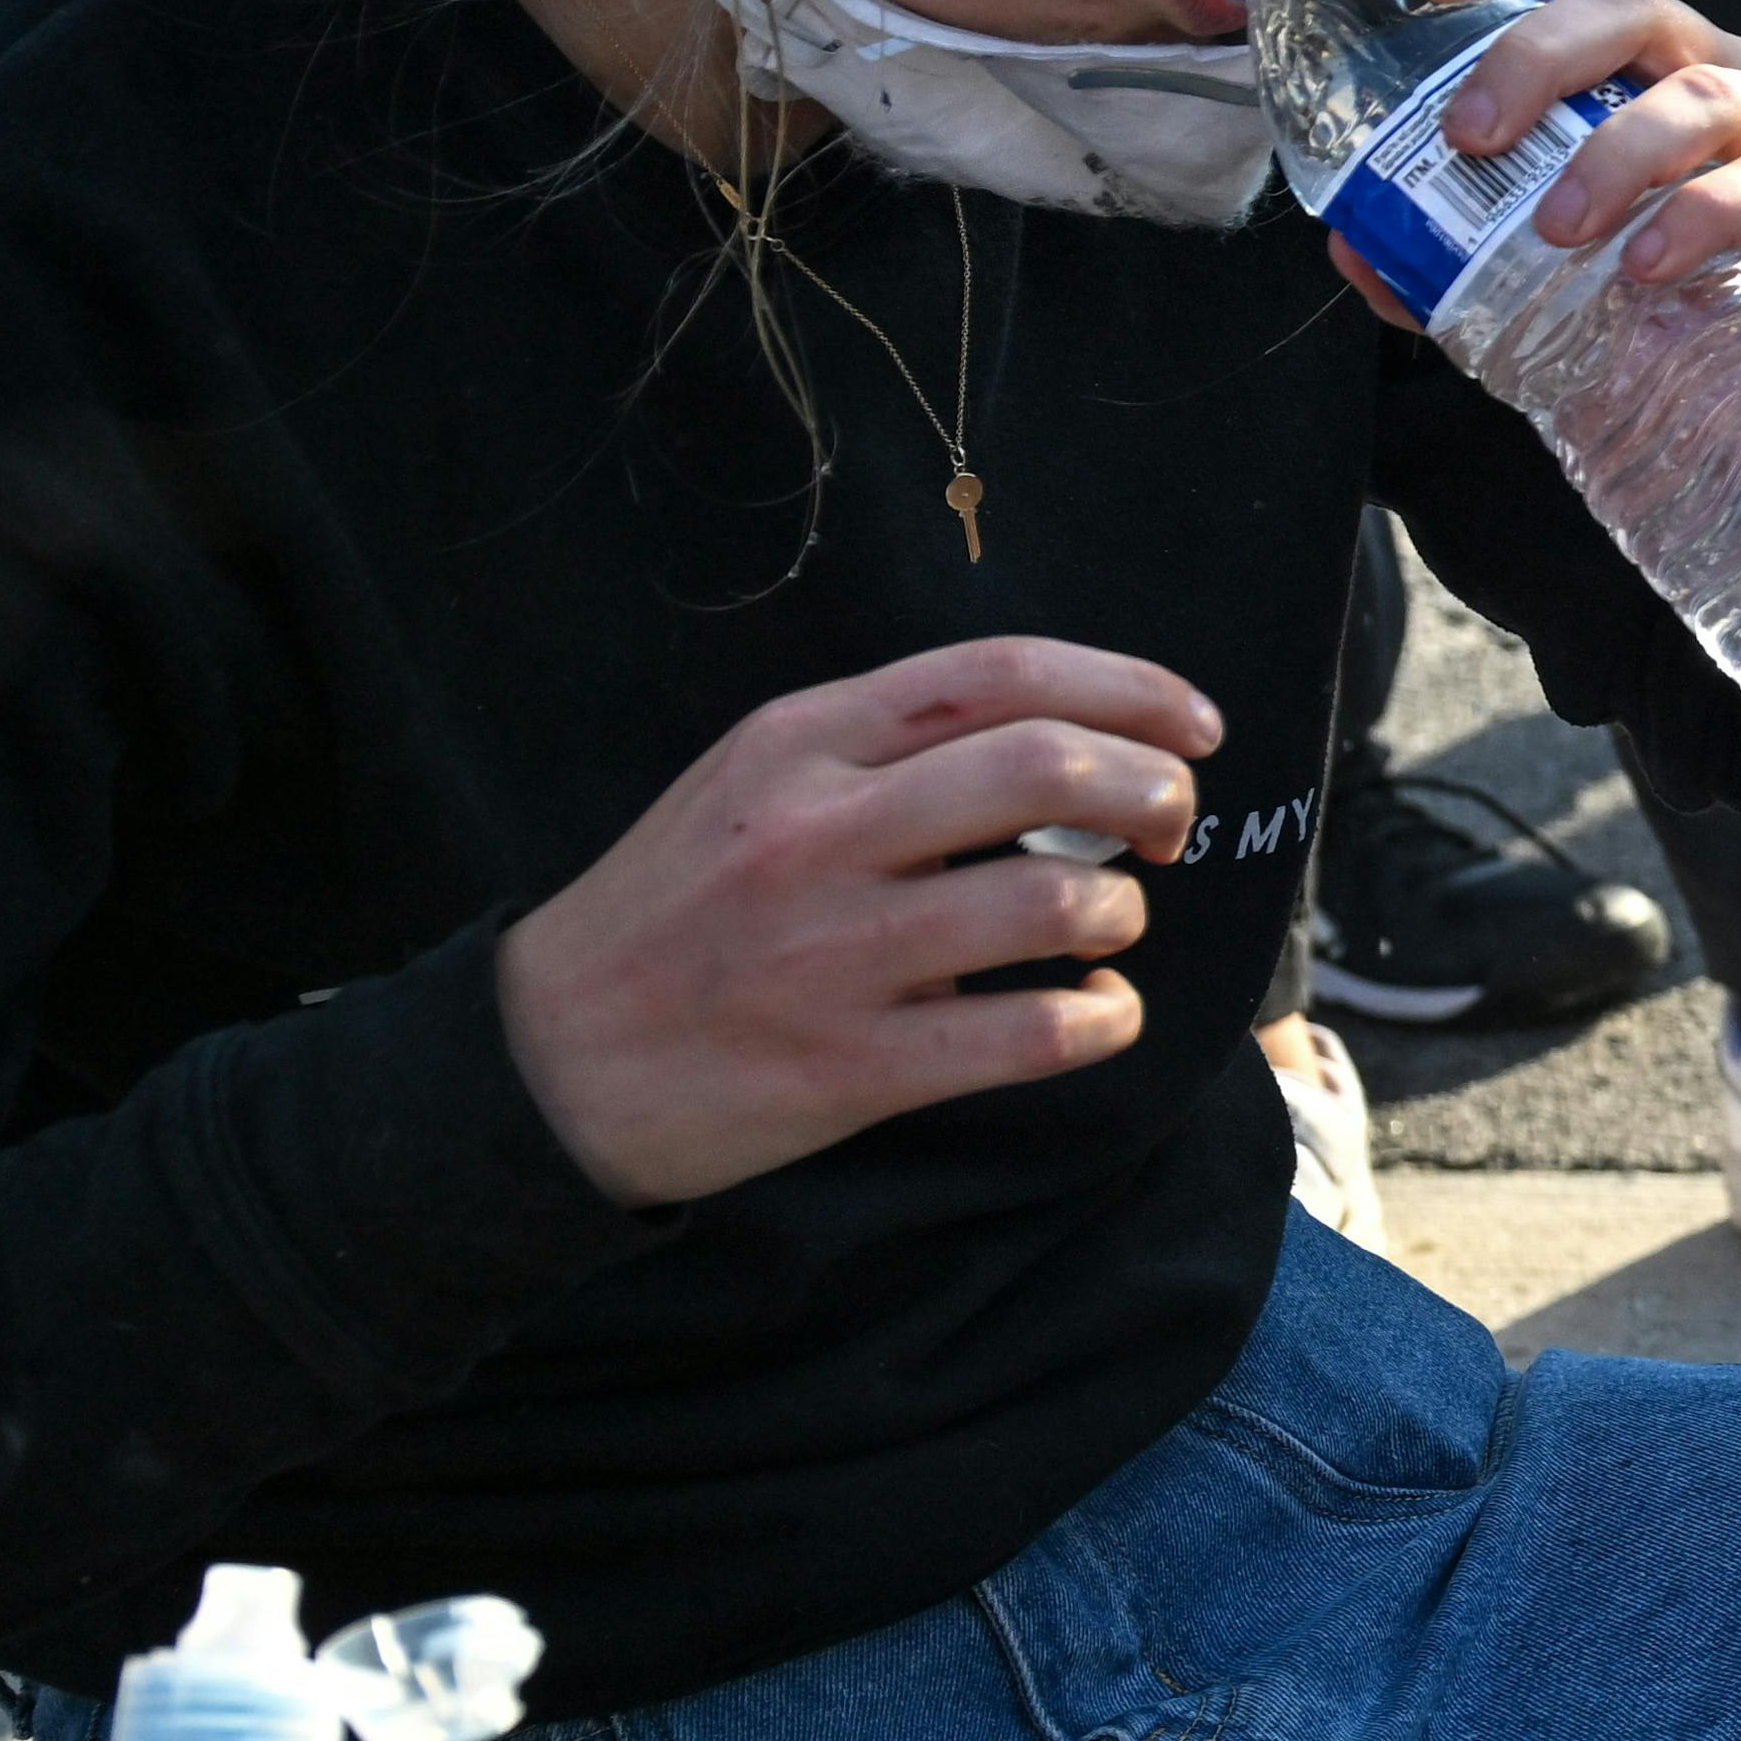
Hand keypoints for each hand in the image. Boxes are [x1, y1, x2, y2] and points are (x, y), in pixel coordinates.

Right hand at [495, 640, 1225, 1206]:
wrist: (543, 1060)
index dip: (1130, 690)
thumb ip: (886, 749)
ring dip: (1121, 914)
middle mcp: (816, 834)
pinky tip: (1094, 1012)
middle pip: (1051, 768)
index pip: (1002, 675)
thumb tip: (1070, 733)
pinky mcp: (853, 1065)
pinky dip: (1103, 1019)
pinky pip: (1037, 1032)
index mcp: (798, 746)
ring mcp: (833, 953)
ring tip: (1102, 928)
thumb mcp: (751, 786)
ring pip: (1059, 902)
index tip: (1197, 727)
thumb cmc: (677, 912)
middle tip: (1169, 829)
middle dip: (1155, 792)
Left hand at [1376, 0, 1740, 387]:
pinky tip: (1648, 267)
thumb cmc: (1686, 320)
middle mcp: (1724, 69)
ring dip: (1616, 152)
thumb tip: (1355, 247)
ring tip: (1557, 230)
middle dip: (1536, 56)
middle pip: (1631, 3)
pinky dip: (1704, 215)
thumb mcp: (1556, 280)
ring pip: (1703, 89)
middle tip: (1468, 139)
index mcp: (1646, 65)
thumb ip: (1459, 258)